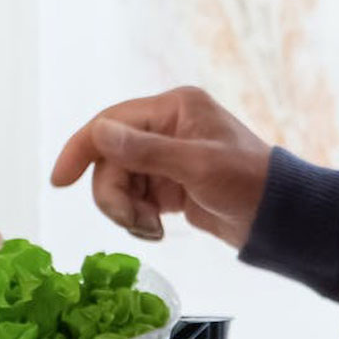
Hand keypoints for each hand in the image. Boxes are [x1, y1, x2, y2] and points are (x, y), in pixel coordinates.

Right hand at [50, 86, 272, 248]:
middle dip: (115, 195)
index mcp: (173, 108)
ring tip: (152, 230)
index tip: (59, 181)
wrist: (280, 219)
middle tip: (136, 223)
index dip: (81, 149)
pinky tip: (158, 230)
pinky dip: (137, 217)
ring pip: (118, 181)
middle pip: (110, 158)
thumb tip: (98, 133)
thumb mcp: (197, 167)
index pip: (110, 123)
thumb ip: (145, 151)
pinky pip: (133, 197)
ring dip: (127, 210)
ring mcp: (166, 156)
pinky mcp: (169, 184)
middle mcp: (166, 126)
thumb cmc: (248, 184)